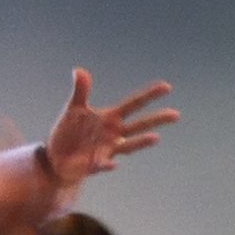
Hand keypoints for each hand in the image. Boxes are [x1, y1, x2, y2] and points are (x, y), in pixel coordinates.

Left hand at [42, 71, 177, 185]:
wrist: (58, 158)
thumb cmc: (70, 132)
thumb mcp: (74, 109)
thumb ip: (81, 91)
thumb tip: (79, 70)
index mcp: (111, 118)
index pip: (134, 104)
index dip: (150, 95)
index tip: (167, 87)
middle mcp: (114, 134)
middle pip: (140, 125)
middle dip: (157, 119)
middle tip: (176, 114)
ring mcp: (108, 150)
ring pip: (129, 146)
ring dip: (142, 142)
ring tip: (156, 138)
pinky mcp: (95, 164)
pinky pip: (104, 164)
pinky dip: (109, 164)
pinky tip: (114, 164)